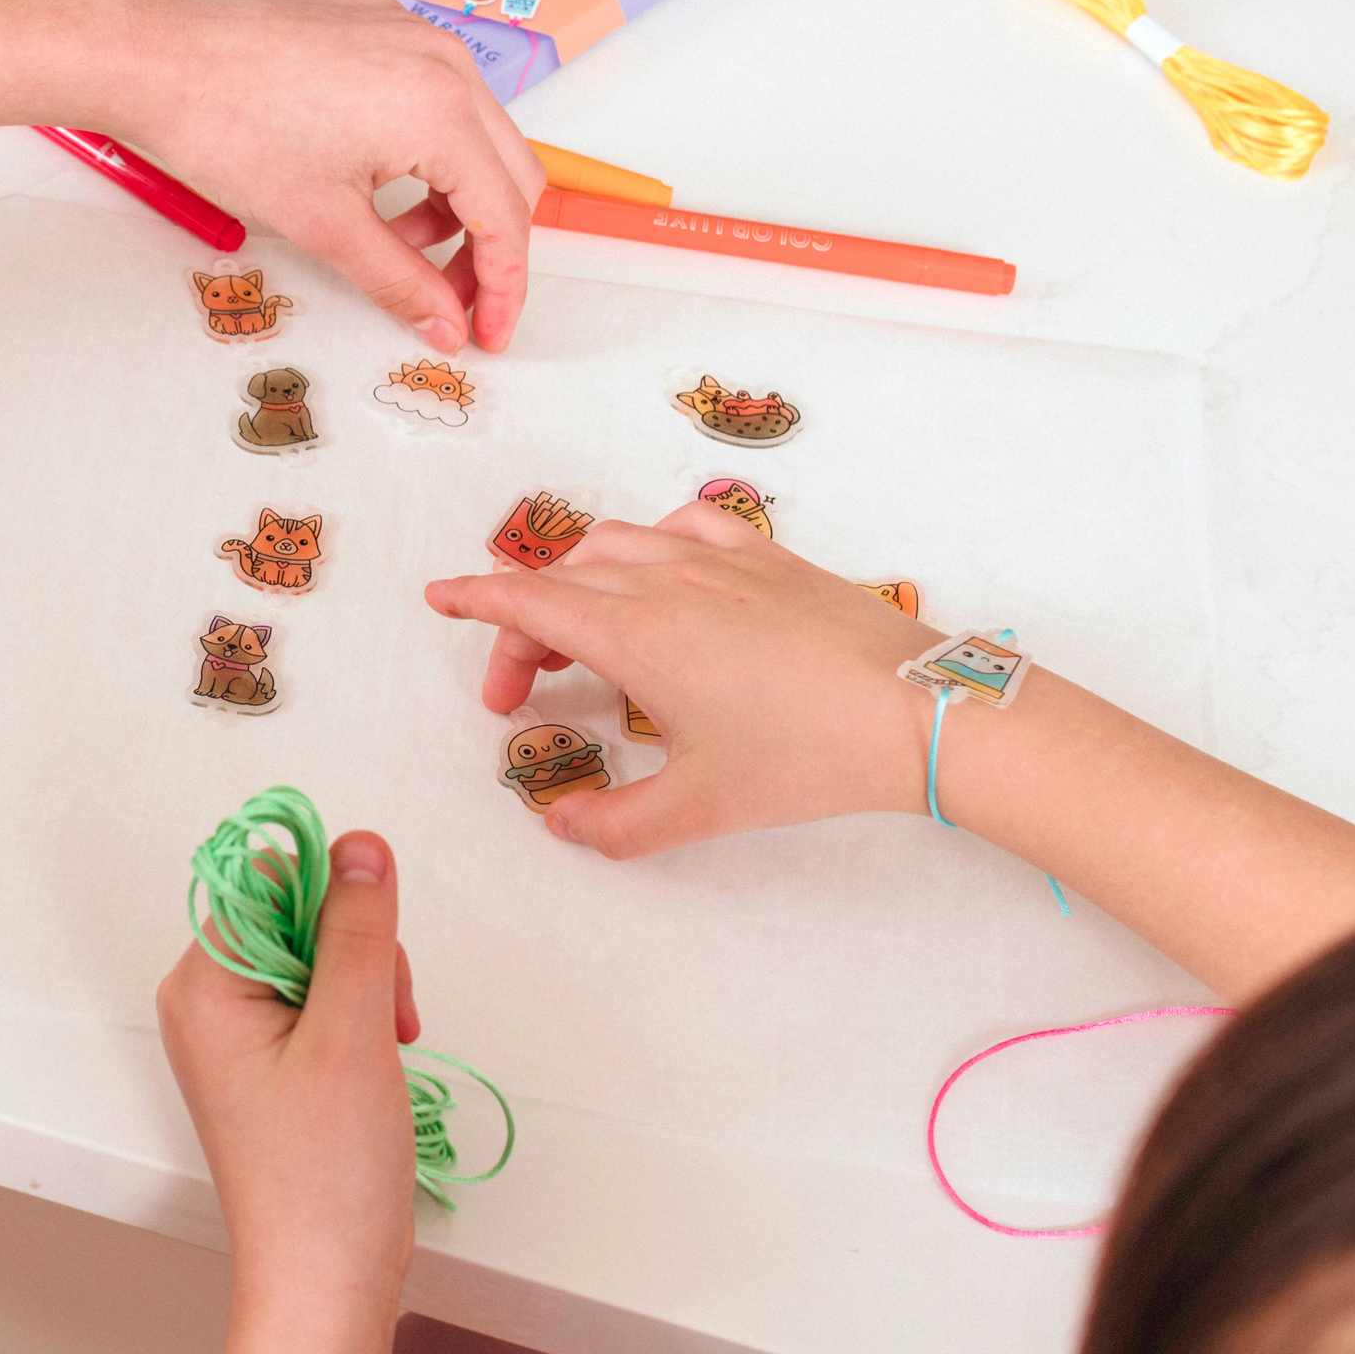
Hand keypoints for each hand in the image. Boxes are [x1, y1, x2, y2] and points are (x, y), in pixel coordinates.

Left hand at [89, 0, 543, 354]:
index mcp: (441, 110)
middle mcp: (444, 61)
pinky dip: (425, 152)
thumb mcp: (323, 225)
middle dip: (487, 247)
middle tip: (448, 300)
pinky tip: (373, 184)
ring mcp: (415, 34)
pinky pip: (436, 96)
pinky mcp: (381, 25)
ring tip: (391, 241)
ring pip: (476, 134)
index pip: (507, 216)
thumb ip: (400, 282)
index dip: (504, 288)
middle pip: (509, 173)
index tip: (488, 333)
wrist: (155, 56)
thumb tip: (445, 322)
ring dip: (452, 200)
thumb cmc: (226, 127)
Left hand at [157, 829, 421, 1300]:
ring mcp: (237, 1037)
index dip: (328, 900)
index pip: (263, 879)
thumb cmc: (324, 1176)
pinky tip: (377, 1060)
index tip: (368, 948)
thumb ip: (358, 929)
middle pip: (295, 915)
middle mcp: (207, 1003)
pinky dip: (361, 1020)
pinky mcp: (271, 1064)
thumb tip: (359, 845)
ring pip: (318, 957)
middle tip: (383, 1019)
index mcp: (202, 986)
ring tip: (386, 1049)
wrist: (325, 1281)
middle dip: (358, 953)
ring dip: (369, 989)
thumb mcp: (352, 1033)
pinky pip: (321, 1002)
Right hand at [425, 503, 946, 857]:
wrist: (916, 710)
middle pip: (563, 580)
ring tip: (581, 636)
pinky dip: (649, 547)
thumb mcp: (700, 807)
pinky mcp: (768, 556)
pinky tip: (661, 578)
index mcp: (634, 634)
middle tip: (520, 691)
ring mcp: (720, 559)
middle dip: (524, 625)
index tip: (438, 598)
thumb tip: (562, 825)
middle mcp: (666, 581)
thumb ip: (616, 824)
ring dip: (579, 582)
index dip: (474, 598)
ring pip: (617, 545)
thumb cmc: (806, 756)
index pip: (528, 601)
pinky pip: (683, 527)